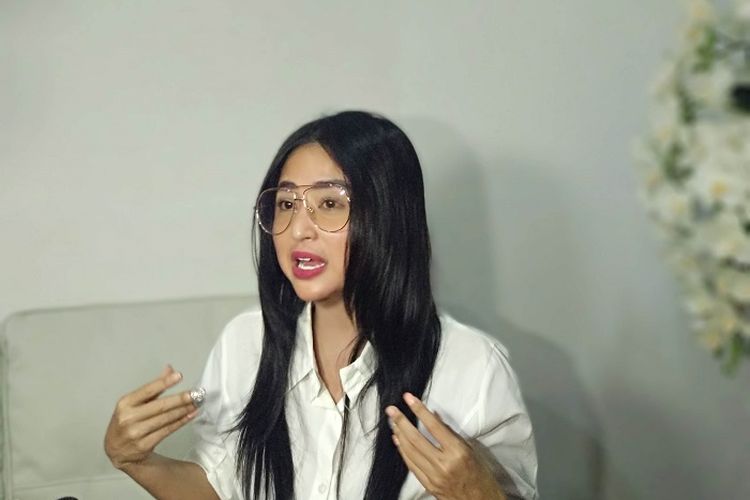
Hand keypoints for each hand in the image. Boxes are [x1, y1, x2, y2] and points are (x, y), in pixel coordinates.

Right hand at [104, 365, 198, 469]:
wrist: (117, 451)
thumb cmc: (127, 422)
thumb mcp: (133, 403)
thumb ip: (153, 387)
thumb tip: (170, 370)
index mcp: (125, 403)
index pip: (147, 390)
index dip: (164, 382)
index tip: (179, 376)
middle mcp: (128, 418)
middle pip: (160, 406)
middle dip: (180, 399)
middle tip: (195, 393)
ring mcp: (136, 433)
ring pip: (165, 419)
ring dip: (183, 410)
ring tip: (196, 403)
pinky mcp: (144, 445)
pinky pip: (167, 431)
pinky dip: (181, 422)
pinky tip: (190, 415)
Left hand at [386, 393, 505, 499]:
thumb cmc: (480, 475)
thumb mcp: (471, 450)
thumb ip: (450, 433)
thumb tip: (434, 416)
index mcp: (457, 452)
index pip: (434, 426)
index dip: (419, 410)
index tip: (409, 398)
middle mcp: (444, 464)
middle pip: (416, 439)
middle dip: (401, 422)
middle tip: (392, 409)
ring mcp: (434, 476)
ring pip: (410, 452)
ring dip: (399, 434)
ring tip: (393, 421)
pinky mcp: (428, 485)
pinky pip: (411, 465)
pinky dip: (403, 451)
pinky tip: (398, 440)